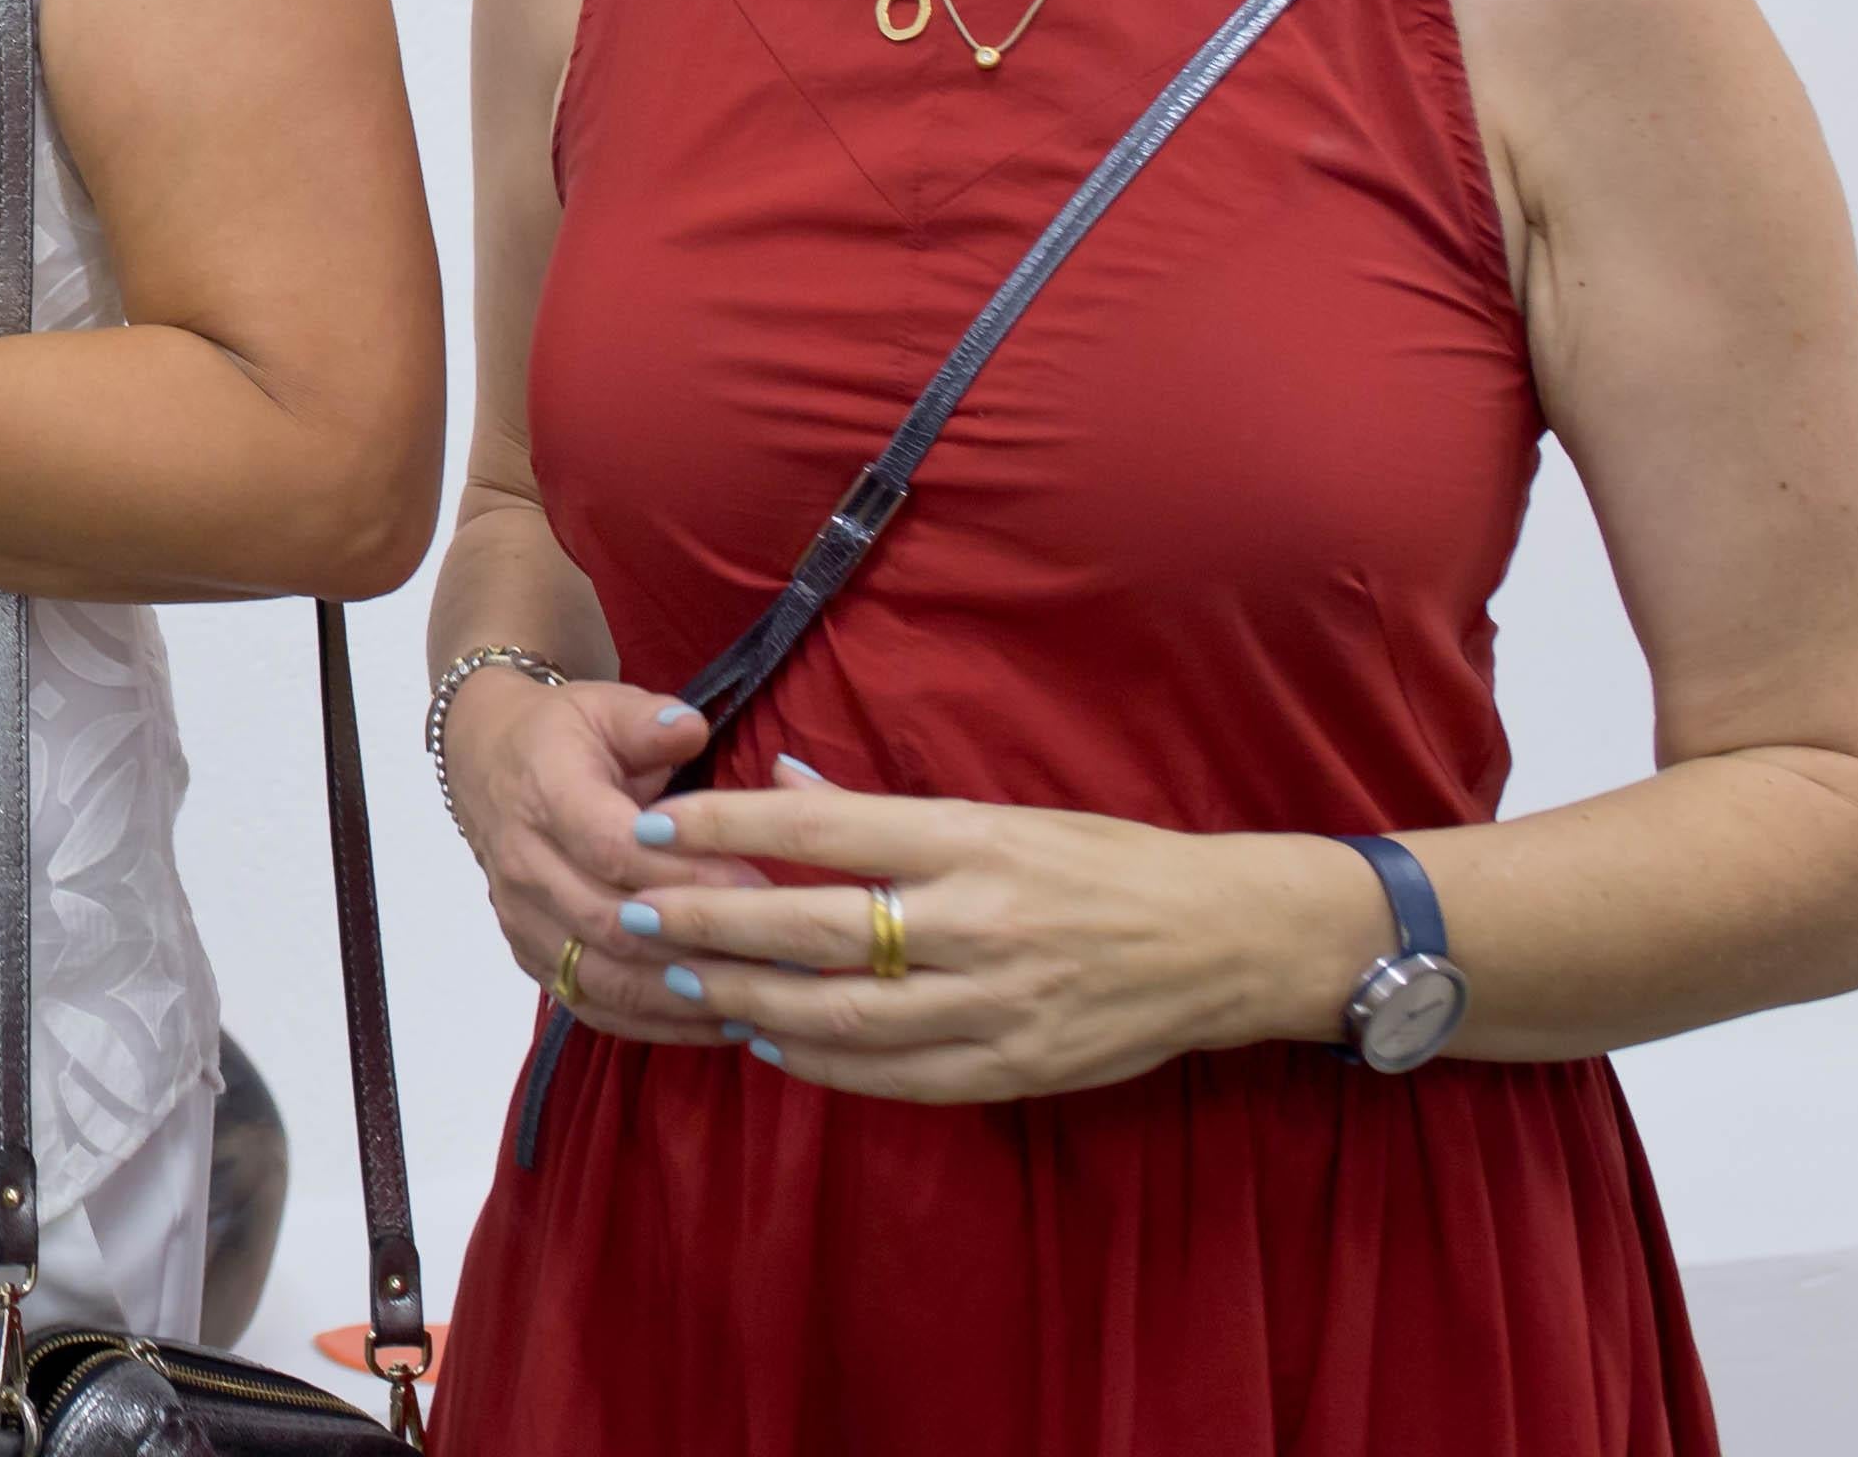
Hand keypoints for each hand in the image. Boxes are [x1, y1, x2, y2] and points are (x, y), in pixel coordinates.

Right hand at [450, 668, 767, 1050]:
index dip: (683, 871)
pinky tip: (721, 1022)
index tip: (757, 883)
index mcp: (544, 793)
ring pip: (604, 977)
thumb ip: (650, 721)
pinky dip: (658, 1025)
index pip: (610, 846)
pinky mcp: (533, 958)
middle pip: (610, 923)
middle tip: (778, 950)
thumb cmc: (562, 735)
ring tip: (762, 999)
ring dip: (683, 996)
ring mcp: (523, 919)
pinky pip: (595, 1007)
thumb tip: (691, 729)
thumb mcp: (604, 706)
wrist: (486, 763)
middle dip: (698, 942)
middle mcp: (524, 863)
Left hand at [615, 757, 1369, 1102]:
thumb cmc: (1106, 861)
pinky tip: (771, 1045)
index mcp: (970, 840)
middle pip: (812, 929)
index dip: (724, 830)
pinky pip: (896, 1076)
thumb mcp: (1001, 813)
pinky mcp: (1015, 1067)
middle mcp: (976, 922)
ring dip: (749, 1003)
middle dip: (709, 925)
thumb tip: (781, 780)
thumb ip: (885, 811)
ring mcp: (995, 1003)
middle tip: (633, 916)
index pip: (821, 829)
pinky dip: (823, 1064)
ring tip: (685, 983)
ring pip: (842, 1014)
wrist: (1224, 941)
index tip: (652, 828)